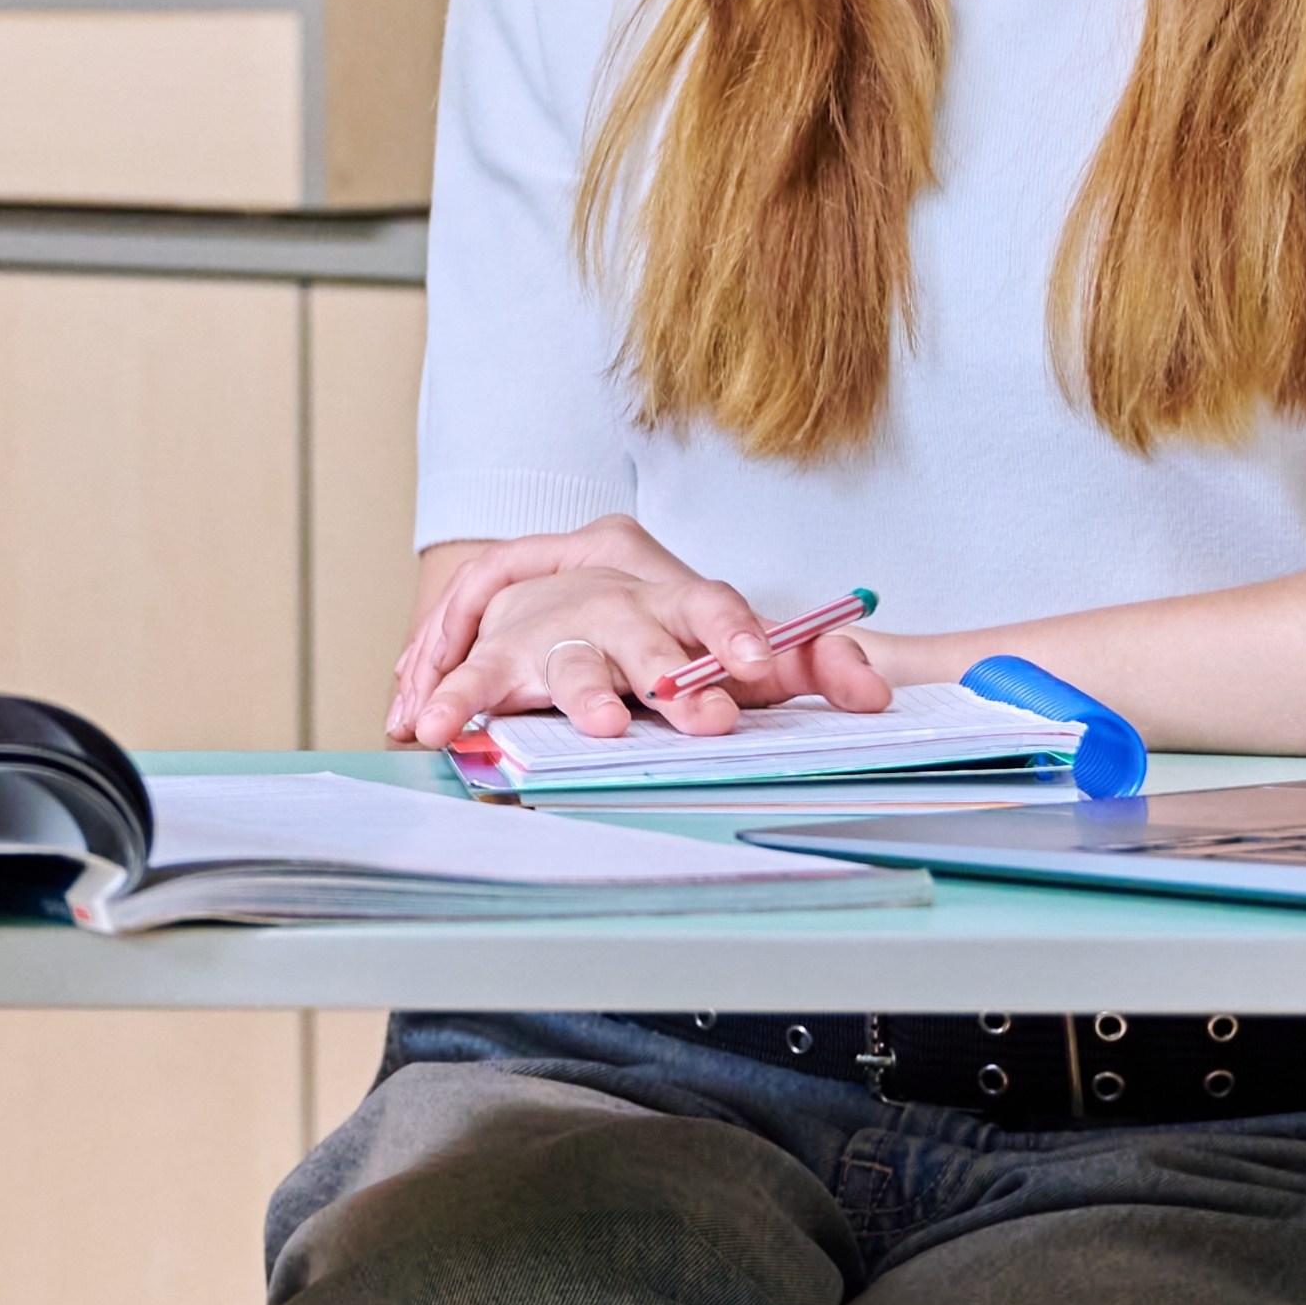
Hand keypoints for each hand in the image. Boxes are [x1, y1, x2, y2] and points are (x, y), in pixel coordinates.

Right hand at [400, 517, 892, 751]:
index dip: (737, 633)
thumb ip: (812, 665)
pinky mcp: (502, 652)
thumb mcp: (744, 649)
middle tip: (688, 701)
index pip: (715, 603)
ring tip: (599, 724)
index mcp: (681, 599)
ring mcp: (556, 625)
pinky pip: (475, 672)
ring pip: (569, 653)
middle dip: (665, 667)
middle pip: (643, 630)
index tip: (759, 662)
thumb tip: (874, 689)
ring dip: (583, 689)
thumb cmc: (668, 632)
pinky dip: (454, 695)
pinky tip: (431, 723)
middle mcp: (617, 603)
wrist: (565, 580)